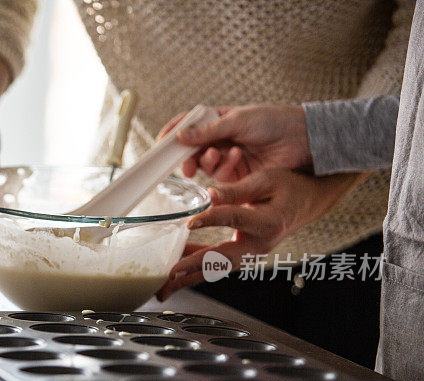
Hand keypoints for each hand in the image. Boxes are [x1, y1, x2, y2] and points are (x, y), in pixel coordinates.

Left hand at [156, 168, 358, 299]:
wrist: (308, 204)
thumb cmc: (288, 189)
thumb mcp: (266, 180)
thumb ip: (237, 190)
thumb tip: (210, 194)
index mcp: (267, 223)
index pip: (234, 219)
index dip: (212, 219)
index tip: (190, 222)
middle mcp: (257, 246)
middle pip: (220, 260)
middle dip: (191, 269)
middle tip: (168, 276)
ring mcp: (249, 254)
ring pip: (214, 269)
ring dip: (188, 278)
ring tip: (163, 287)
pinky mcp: (241, 256)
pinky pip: (215, 265)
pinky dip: (194, 270)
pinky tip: (173, 270)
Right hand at [158, 105, 312, 181]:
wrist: (302, 140)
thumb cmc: (273, 121)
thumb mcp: (238, 120)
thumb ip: (207, 130)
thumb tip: (179, 136)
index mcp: (218, 120)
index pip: (188, 125)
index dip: (173, 133)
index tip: (162, 143)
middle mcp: (220, 139)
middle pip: (192, 150)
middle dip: (187, 157)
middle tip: (185, 165)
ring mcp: (228, 157)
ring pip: (204, 165)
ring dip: (209, 161)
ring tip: (220, 154)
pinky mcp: (238, 175)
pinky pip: (220, 175)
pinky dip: (225, 168)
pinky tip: (237, 157)